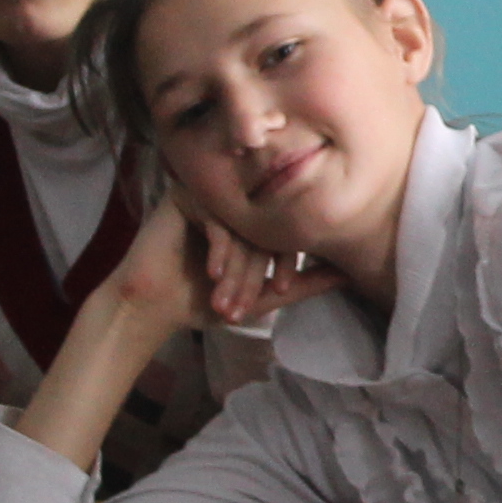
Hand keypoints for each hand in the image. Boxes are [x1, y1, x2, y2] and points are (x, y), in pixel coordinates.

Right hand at [103, 194, 314, 342]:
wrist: (152, 304)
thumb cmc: (203, 301)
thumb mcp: (261, 297)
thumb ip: (305, 284)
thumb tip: (349, 276)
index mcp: (257, 222)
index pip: (285, 234)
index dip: (286, 262)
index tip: (281, 288)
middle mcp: (237, 206)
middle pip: (262, 232)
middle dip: (253, 274)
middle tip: (244, 306)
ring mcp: (212, 198)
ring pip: (239, 228)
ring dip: (234, 268)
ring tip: (225, 300)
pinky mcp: (186, 196)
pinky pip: (214, 219)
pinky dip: (217, 249)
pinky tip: (212, 273)